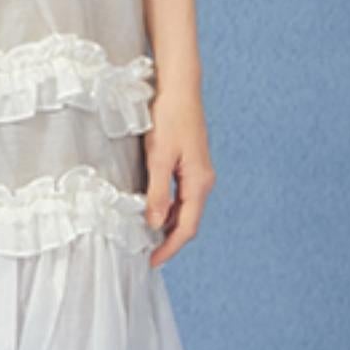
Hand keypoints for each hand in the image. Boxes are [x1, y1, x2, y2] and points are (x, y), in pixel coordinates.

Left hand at [142, 84, 214, 266]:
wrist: (180, 87)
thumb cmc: (170, 117)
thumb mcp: (159, 157)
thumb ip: (157, 192)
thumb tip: (153, 223)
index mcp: (198, 183)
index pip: (186, 227)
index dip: (169, 248)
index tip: (152, 261)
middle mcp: (203, 181)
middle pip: (187, 222)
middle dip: (168, 240)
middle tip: (146, 254)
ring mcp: (198, 173)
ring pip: (184, 209)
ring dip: (167, 225)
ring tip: (145, 236)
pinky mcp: (191, 164)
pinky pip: (182, 195)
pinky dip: (168, 208)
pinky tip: (153, 208)